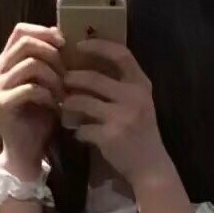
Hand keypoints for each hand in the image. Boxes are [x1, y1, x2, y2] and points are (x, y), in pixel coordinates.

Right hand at [0, 23, 64, 176]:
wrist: (28, 151)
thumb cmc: (40, 116)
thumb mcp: (48, 82)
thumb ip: (50, 60)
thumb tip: (61, 35)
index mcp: (7, 61)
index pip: (20, 31)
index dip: (43, 32)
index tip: (64, 43)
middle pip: (26, 43)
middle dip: (53, 55)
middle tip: (67, 74)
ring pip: (30, 65)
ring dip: (54, 77)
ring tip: (64, 92)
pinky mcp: (2, 104)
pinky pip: (30, 89)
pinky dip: (49, 96)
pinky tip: (56, 106)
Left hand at [61, 40, 171, 185]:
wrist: (150, 167)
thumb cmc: (141, 133)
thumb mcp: (138, 103)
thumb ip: (121, 86)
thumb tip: (88, 67)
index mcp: (141, 85)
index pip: (121, 54)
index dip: (98, 46)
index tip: (79, 45)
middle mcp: (134, 97)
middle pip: (93, 78)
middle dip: (72, 78)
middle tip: (62, 81)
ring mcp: (122, 117)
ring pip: (82, 101)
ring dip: (68, 104)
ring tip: (64, 106)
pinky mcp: (110, 136)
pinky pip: (82, 127)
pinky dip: (77, 130)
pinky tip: (78, 133)